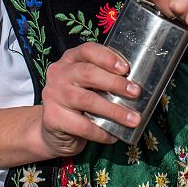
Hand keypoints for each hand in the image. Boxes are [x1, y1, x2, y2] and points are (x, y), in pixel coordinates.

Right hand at [39, 42, 141, 157]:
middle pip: (88, 73)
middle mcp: (59, 73)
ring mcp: (53, 95)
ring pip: (87, 100)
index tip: (126, 69)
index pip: (88, 50)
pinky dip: (102, 132)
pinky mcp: (53, 118)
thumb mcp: (87, 84)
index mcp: (70, 59)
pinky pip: (83, 126)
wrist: (52, 130)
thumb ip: (104, 79)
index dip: (107, 58)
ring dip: (114, 110)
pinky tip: (113, 135)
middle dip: (115, 83)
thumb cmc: (78, 103)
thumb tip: (135, 85)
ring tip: (133, 119)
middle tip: (135, 93)